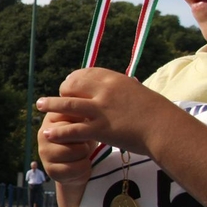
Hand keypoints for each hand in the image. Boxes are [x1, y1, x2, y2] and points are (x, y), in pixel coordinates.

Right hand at [35, 111, 93, 187]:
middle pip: (73, 133)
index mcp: (51, 117)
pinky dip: (83, 168)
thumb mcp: (83, 120)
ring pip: (75, 151)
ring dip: (85, 154)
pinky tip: (81, 164)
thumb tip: (85, 99)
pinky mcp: (50, 170)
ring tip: (82, 153)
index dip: (83, 121)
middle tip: (84, 141)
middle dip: (85, 138)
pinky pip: (74, 168)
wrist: (77, 163)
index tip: (86, 124)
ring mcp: (44, 152)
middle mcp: (43, 133)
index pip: (69, 114)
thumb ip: (81, 109)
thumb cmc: (83, 137)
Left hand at [38, 68, 174, 156]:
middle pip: (73, 86)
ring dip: (50, 105)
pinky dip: (59, 131)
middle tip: (55, 97)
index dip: (74, 79)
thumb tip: (125, 86)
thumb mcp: (139, 94)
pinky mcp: (100, 129)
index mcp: (115, 79)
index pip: (87, 73)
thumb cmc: (159, 114)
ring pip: (68, 105)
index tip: (68, 83)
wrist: (167, 129)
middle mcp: (105, 91)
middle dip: (63, 92)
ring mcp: (101, 110)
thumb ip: (125, 90)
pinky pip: (74, 129)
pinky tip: (48, 133)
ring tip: (39, 105)